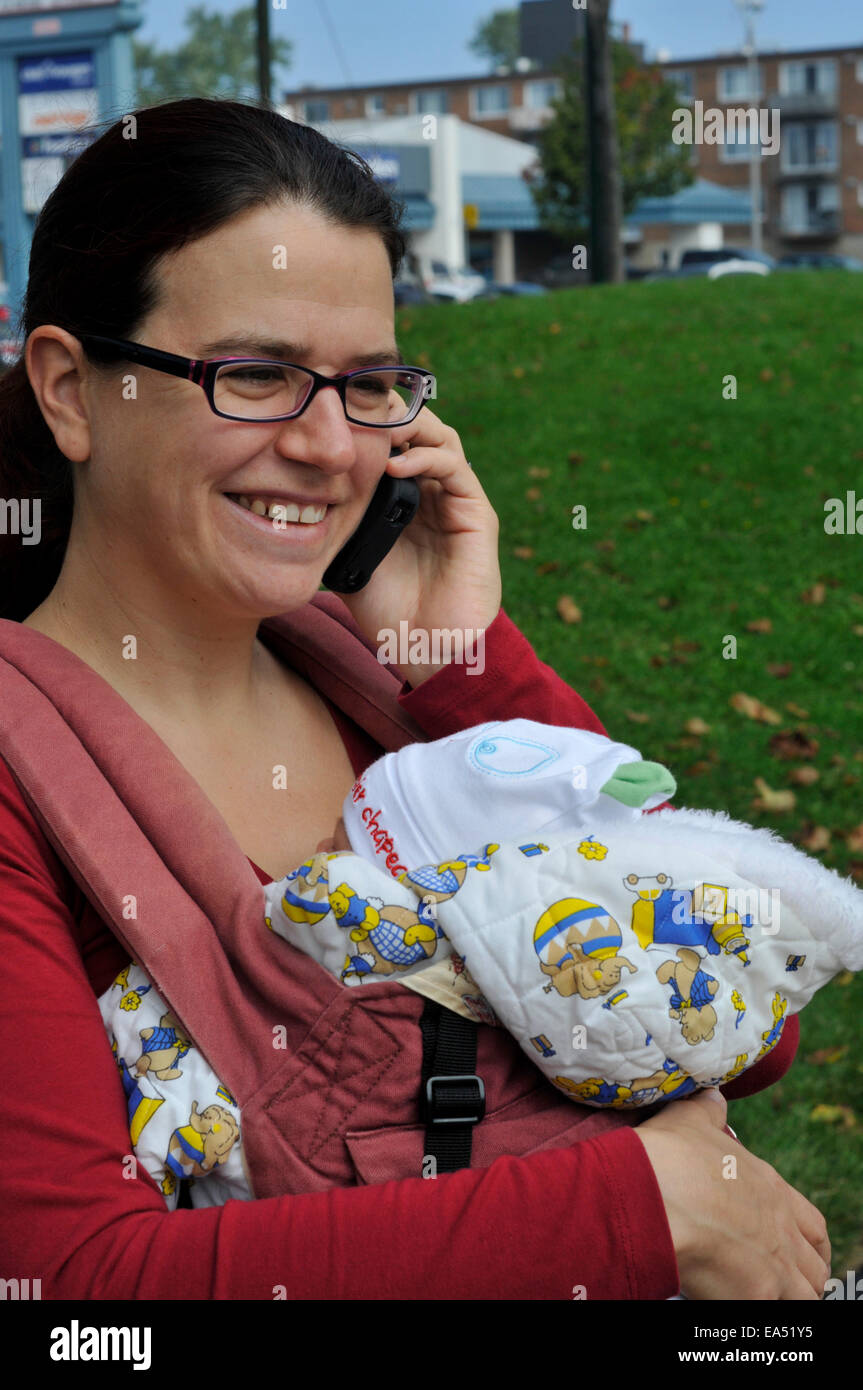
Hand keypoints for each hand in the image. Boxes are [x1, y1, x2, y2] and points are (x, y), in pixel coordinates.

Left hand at [339, 407, 501, 686]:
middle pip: (416, 428)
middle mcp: (431, 491)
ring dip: (409, 424)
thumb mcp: (345, 555)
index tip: (329, 415)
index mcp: (402, 497)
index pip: (390, 440)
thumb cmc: (386, 610)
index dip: (365, 421)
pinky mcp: (476, 514)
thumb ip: (331, 521)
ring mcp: (455, 500)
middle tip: (352, 409)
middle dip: (386, 413)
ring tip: (374, 428)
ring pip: (439, 436)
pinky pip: (454, 467)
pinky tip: (395, 465)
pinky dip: (426, 457)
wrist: (427, 650)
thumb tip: (286, 492)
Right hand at [634, 1087, 830, 1299]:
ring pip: (807, 1295)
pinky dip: (764, 1312)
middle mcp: (782, 1228)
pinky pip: (779, 1314)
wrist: (657, 1193)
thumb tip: (713, 1098)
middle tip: (785, 1281)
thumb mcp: (691, 1120)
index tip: (803, 1250)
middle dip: (806, 1274)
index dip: (811, 1241)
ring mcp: (775, 1264)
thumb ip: (707, 1112)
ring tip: (763, 1296)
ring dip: (791, 1297)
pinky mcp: (759, 1295)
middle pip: (816, 1265)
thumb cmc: (671, 1156)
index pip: (812, 1224)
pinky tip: (737, 1304)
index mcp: (771, 1189)